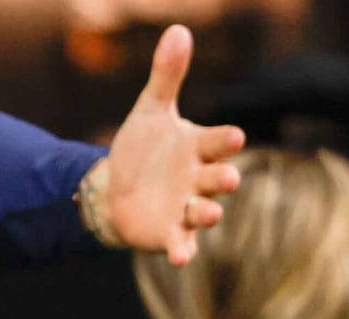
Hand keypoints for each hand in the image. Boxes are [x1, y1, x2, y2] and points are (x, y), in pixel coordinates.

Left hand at [92, 25, 244, 267]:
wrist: (116, 188)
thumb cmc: (142, 148)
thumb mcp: (150, 111)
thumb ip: (167, 77)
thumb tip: (178, 30)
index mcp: (199, 147)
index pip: (218, 142)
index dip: (224, 141)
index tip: (233, 137)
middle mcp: (200, 178)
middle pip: (218, 178)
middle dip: (223, 177)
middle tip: (228, 177)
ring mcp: (187, 208)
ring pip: (205, 211)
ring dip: (207, 213)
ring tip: (209, 213)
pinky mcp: (170, 233)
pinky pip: (181, 244)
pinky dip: (182, 250)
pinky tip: (180, 258)